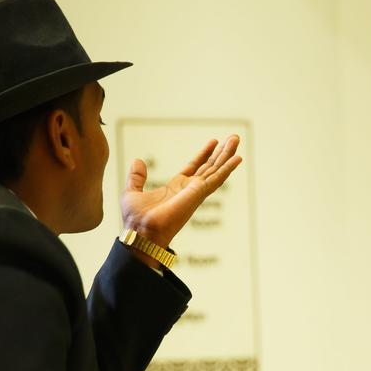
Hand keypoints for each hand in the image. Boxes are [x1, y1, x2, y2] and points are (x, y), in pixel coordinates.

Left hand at [120, 135, 241, 249]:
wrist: (141, 232)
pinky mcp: (198, 194)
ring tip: (236, 139)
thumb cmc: (137, 220)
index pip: (194, 167)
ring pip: (216, 170)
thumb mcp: (132, 192)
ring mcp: (196, 192)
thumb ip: (137, 177)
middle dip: (221, 153)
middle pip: (209, 167)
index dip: (203, 154)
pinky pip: (216, 179)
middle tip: (233, 138)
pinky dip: (227, 168)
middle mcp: (189, 190)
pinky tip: (238, 159)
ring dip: (227, 155)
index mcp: (176, 188)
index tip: (213, 142)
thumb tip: (137, 162)